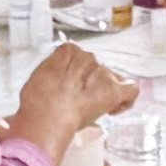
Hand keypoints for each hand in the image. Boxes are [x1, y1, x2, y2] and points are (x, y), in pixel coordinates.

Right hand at [15, 42, 134, 158]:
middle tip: (77, 103)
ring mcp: (103, 73)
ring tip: (90, 110)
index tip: (70, 88)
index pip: (77, 58)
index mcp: (67, 51)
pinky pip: (130, 90)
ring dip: (103, 93)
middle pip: (94, 69)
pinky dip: (126, 100)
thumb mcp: (35, 80)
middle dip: (89, 85)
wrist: (48, 114)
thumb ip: (47, 77)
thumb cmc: (36, 102)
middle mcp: (88, 57)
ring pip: (111, 79)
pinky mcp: (115, 90)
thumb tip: (47, 87)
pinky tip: (114, 110)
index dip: (76, 75)